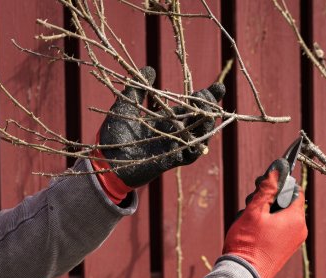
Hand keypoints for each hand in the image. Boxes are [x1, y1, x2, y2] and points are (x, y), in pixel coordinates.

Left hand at [97, 66, 224, 187]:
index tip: (218, 87)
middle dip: (210, 108)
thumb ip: (138, 88)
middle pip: (201, 120)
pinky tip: (202, 135)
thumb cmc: (115, 134)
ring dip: (207, 125)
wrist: (106, 159)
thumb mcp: (126, 105)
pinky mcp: (171, 160)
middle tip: (207, 97)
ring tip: (208, 113)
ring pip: (201, 136)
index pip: (192, 107)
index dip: (207, 98)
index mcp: (167, 119)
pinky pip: (191, 155)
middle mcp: (174, 132)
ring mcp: (174, 147)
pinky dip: (198, 146)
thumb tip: (150, 69)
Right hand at [223, 159, 306, 277]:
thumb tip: (278, 169)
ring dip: (266, 213)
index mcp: (296, 218)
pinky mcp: (286, 250)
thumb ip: (267, 188)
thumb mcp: (254, 211)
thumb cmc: (247, 244)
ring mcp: (294, 242)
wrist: (243, 276)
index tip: (263, 187)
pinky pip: (280, 230)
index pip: (295, 190)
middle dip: (269, 200)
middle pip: (287, 203)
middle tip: (251, 206)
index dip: (279, 185)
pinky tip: (253, 232)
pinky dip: (267, 226)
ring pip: (282, 216)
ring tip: (249, 222)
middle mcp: (300, 230)